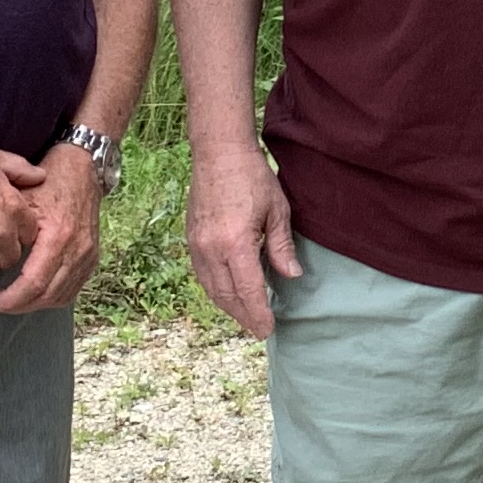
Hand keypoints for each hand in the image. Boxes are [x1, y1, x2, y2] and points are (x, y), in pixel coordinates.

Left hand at [0, 144, 105, 314]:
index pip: (34, 283)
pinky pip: (73, 290)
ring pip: (61, 297)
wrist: (82, 170)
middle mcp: (77, 250)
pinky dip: (52, 298)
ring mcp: (88, 255)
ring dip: (35, 305)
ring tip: (12, 301)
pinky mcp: (92, 257)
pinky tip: (34, 294)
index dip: (10, 299)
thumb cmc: (48, 182)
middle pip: (47, 295)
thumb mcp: (22, 199)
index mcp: (58, 236)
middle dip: (18, 306)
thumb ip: (7, 227)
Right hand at [185, 140, 300, 337]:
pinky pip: (202, 274)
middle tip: (258, 330)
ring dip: (228, 306)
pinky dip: (216, 290)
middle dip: (243, 316)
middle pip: (227, 295)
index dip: (258, 313)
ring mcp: (197, 244)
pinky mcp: (191, 238)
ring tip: (245, 317)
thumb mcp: (277, 210)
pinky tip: (228, 293)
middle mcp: (211, 249)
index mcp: (235, 243)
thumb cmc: (252, 177)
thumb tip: (291, 276)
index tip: (267, 329)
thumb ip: (282, 246)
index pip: (249, 290)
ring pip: (211, 288)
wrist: (218, 152)